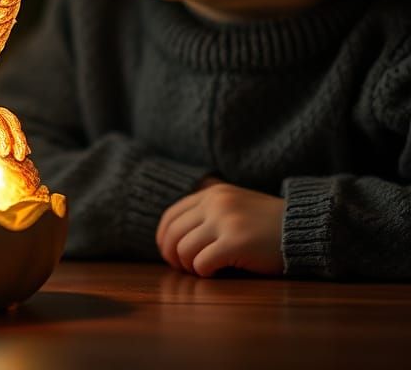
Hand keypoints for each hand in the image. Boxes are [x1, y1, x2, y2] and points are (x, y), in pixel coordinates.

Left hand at [156, 181, 284, 277]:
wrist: (304, 228)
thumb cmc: (268, 224)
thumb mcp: (235, 206)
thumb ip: (208, 212)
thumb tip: (175, 237)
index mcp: (211, 193)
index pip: (171, 215)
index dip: (164, 238)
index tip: (169, 254)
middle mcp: (214, 203)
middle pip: (173, 233)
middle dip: (172, 255)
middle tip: (183, 269)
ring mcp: (225, 221)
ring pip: (184, 249)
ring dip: (189, 266)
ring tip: (202, 271)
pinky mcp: (236, 243)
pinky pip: (202, 263)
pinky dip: (204, 273)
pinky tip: (217, 274)